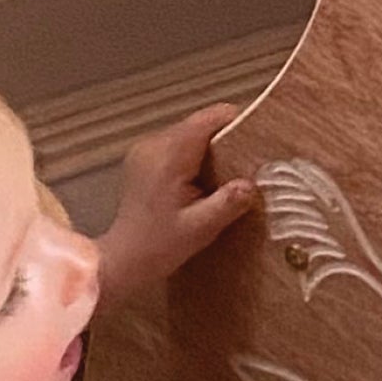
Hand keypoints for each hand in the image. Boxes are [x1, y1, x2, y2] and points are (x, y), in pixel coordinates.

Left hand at [94, 106, 260, 305]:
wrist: (123, 260)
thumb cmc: (160, 246)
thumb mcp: (201, 228)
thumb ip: (228, 203)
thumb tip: (252, 183)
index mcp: (168, 157)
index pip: (206, 120)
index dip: (234, 120)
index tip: (258, 134)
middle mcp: (153, 145)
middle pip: (198, 124)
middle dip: (225, 137)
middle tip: (248, 160)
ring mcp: (144, 150)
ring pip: (188, 133)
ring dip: (209, 147)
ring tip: (227, 171)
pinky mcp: (142, 159)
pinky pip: (176, 144)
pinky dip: (194, 154)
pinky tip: (203, 179)